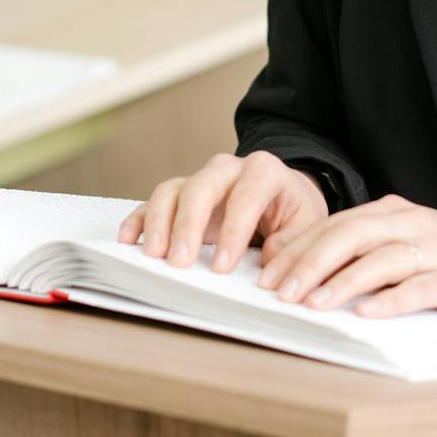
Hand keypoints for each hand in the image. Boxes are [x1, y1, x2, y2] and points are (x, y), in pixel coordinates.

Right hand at [116, 150, 328, 272]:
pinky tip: (130, 240)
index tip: (223, 268)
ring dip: (160, 222)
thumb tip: (268, 259)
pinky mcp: (180, 194)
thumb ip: (292, 240)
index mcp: (264, 171)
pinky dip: (140, 219)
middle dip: (188, 225)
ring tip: (154, 256)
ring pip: (172, 190)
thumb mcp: (307, 222)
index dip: (233, 232)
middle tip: (179, 262)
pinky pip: (154, 202)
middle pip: (200, 187)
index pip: (246, 197)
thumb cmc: (293, 210)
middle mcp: (227, 168)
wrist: (282, 192)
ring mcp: (199, 179)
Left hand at [256, 193, 436, 321]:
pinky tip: (368, 313)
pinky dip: (392, 300)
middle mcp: (410, 222)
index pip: (333, 225)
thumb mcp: (402, 243)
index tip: (266, 274)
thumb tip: (301, 268)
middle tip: (280, 290)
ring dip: (343, 281)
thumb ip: (360, 248)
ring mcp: (436, 248)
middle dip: (310, 263)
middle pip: (350, 235)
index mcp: (391, 212)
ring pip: (381, 259)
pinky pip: (421, 287)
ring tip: (314, 303)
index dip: (297, 249)